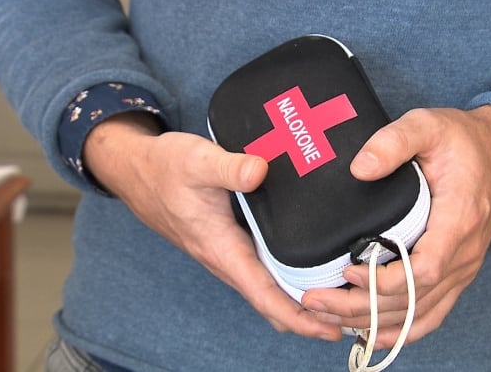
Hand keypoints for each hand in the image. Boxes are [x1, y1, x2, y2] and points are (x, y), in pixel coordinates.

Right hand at [83, 112, 342, 341]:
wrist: (137, 171)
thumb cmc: (165, 168)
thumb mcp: (196, 160)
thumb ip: (229, 168)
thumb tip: (260, 171)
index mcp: (221, 248)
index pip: (263, 295)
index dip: (298, 317)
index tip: (330, 330)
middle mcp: (227, 258)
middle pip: (272, 300)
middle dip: (310, 315)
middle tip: (353, 317)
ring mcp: (229, 252)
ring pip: (268, 287)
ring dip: (301, 299)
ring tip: (341, 299)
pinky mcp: (231, 241)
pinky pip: (264, 270)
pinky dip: (289, 278)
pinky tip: (311, 267)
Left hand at [301, 106, 490, 347]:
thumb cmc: (462, 140)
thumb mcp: (428, 124)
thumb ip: (394, 141)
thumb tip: (359, 168)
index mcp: (458, 220)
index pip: (425, 270)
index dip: (385, 281)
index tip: (348, 273)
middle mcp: (464, 255)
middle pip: (413, 301)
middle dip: (361, 308)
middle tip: (316, 302)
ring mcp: (462, 270)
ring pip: (418, 315)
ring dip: (373, 323)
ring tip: (327, 318)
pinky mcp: (455, 274)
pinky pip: (430, 315)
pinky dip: (400, 330)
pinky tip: (368, 333)